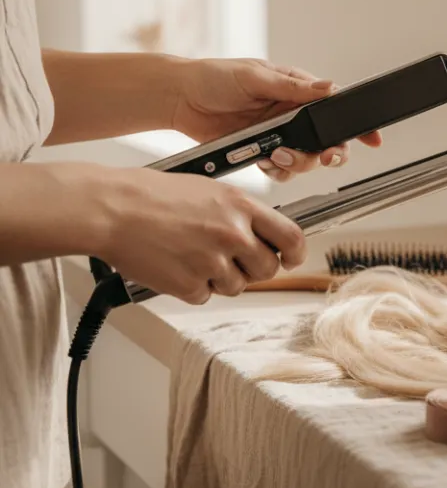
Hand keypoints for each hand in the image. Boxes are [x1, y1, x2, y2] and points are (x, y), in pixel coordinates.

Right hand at [94, 167, 306, 303]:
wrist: (111, 209)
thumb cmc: (152, 196)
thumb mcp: (210, 191)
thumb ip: (241, 213)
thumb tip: (264, 233)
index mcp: (241, 206)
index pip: (291, 237)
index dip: (295, 253)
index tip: (291, 259)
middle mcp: (232, 234)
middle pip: (268, 269)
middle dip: (253, 268)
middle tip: (230, 259)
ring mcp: (212, 262)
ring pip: (237, 286)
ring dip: (221, 278)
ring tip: (193, 256)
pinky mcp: (189, 285)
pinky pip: (205, 296)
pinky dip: (193, 287)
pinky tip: (176, 265)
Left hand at [171, 57, 382, 181]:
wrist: (180, 100)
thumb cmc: (214, 78)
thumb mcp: (255, 77)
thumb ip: (293, 87)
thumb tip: (329, 87)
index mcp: (297, 90)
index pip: (336, 107)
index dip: (356, 125)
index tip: (371, 138)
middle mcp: (293, 114)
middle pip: (328, 140)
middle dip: (330, 152)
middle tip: (324, 157)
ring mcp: (280, 135)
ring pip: (307, 159)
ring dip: (299, 162)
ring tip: (279, 155)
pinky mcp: (264, 152)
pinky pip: (282, 170)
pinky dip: (278, 171)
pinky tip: (266, 161)